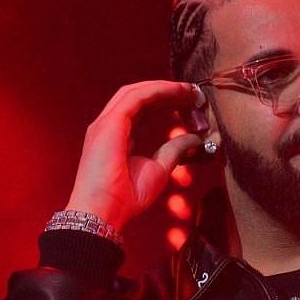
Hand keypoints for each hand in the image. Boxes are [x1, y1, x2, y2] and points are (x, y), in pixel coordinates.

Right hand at [66, 80, 207, 229]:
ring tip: (189, 89)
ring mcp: (107, 122)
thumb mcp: (159, 170)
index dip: (165, 102)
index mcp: (117, 135)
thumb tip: (194, 139)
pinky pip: (137, 97)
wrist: (104, 211)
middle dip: (166, 91)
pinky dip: (158, 91)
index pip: (142, 109)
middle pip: (139, 96)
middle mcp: (109, 125)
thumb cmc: (125, 197)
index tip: (189, 103)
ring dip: (164, 88)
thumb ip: (174, 151)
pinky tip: (177, 91)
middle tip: (193, 92)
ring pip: (136, 92)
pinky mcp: (110, 123)